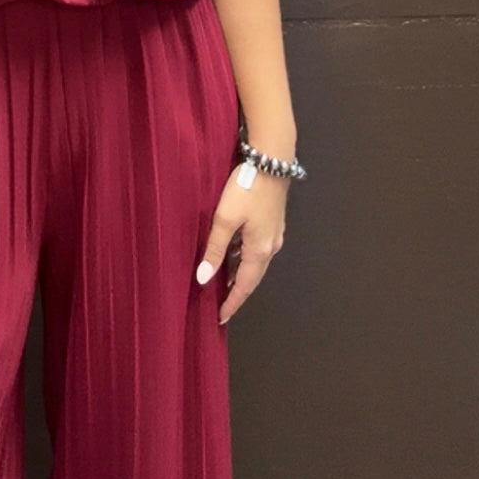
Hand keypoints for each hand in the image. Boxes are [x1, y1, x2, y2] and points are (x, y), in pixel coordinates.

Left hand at [196, 163, 287, 323]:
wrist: (272, 160)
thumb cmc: (246, 188)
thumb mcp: (225, 219)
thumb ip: (215, 249)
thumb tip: (204, 279)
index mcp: (259, 250)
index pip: (244, 286)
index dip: (232, 303)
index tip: (220, 318)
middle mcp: (271, 246)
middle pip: (252, 277)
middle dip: (237, 292)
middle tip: (220, 305)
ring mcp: (274, 234)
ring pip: (255, 263)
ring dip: (240, 274)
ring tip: (222, 284)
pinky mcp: (272, 222)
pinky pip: (257, 249)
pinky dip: (244, 259)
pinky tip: (233, 255)